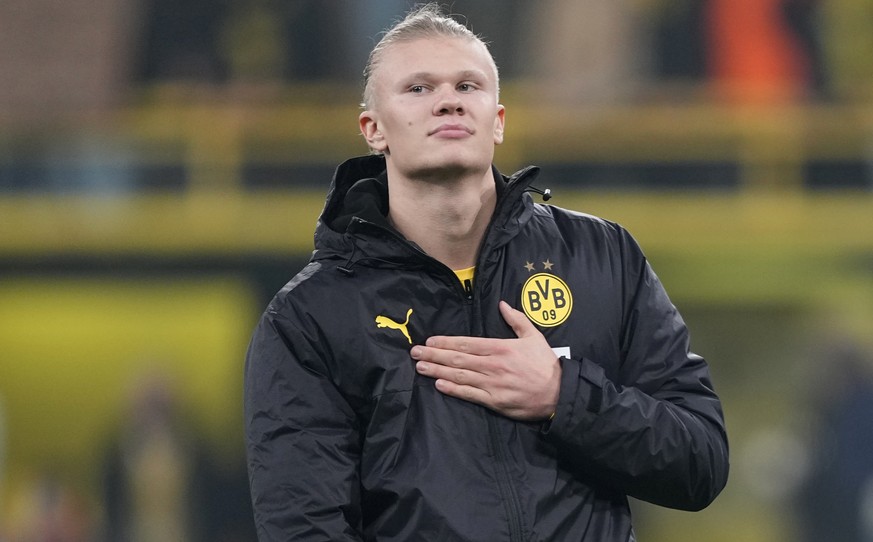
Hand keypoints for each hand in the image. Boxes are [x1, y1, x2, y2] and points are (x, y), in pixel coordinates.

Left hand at [411, 301, 560, 420]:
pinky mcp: (494, 401)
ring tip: (420, 367)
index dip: (445, 343)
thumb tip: (502, 304)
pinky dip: (452, 390)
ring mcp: (491, 384)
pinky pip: (469, 394)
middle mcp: (492, 365)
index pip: (466, 344)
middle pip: (457, 359)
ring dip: (437, 371)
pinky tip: (439, 385)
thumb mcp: (534, 336)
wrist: (559, 392)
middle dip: (433, 355)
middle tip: (414, 353)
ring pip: (459, 376)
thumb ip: (516, 319)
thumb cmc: (545, 364)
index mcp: (500, 348)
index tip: (429, 341)